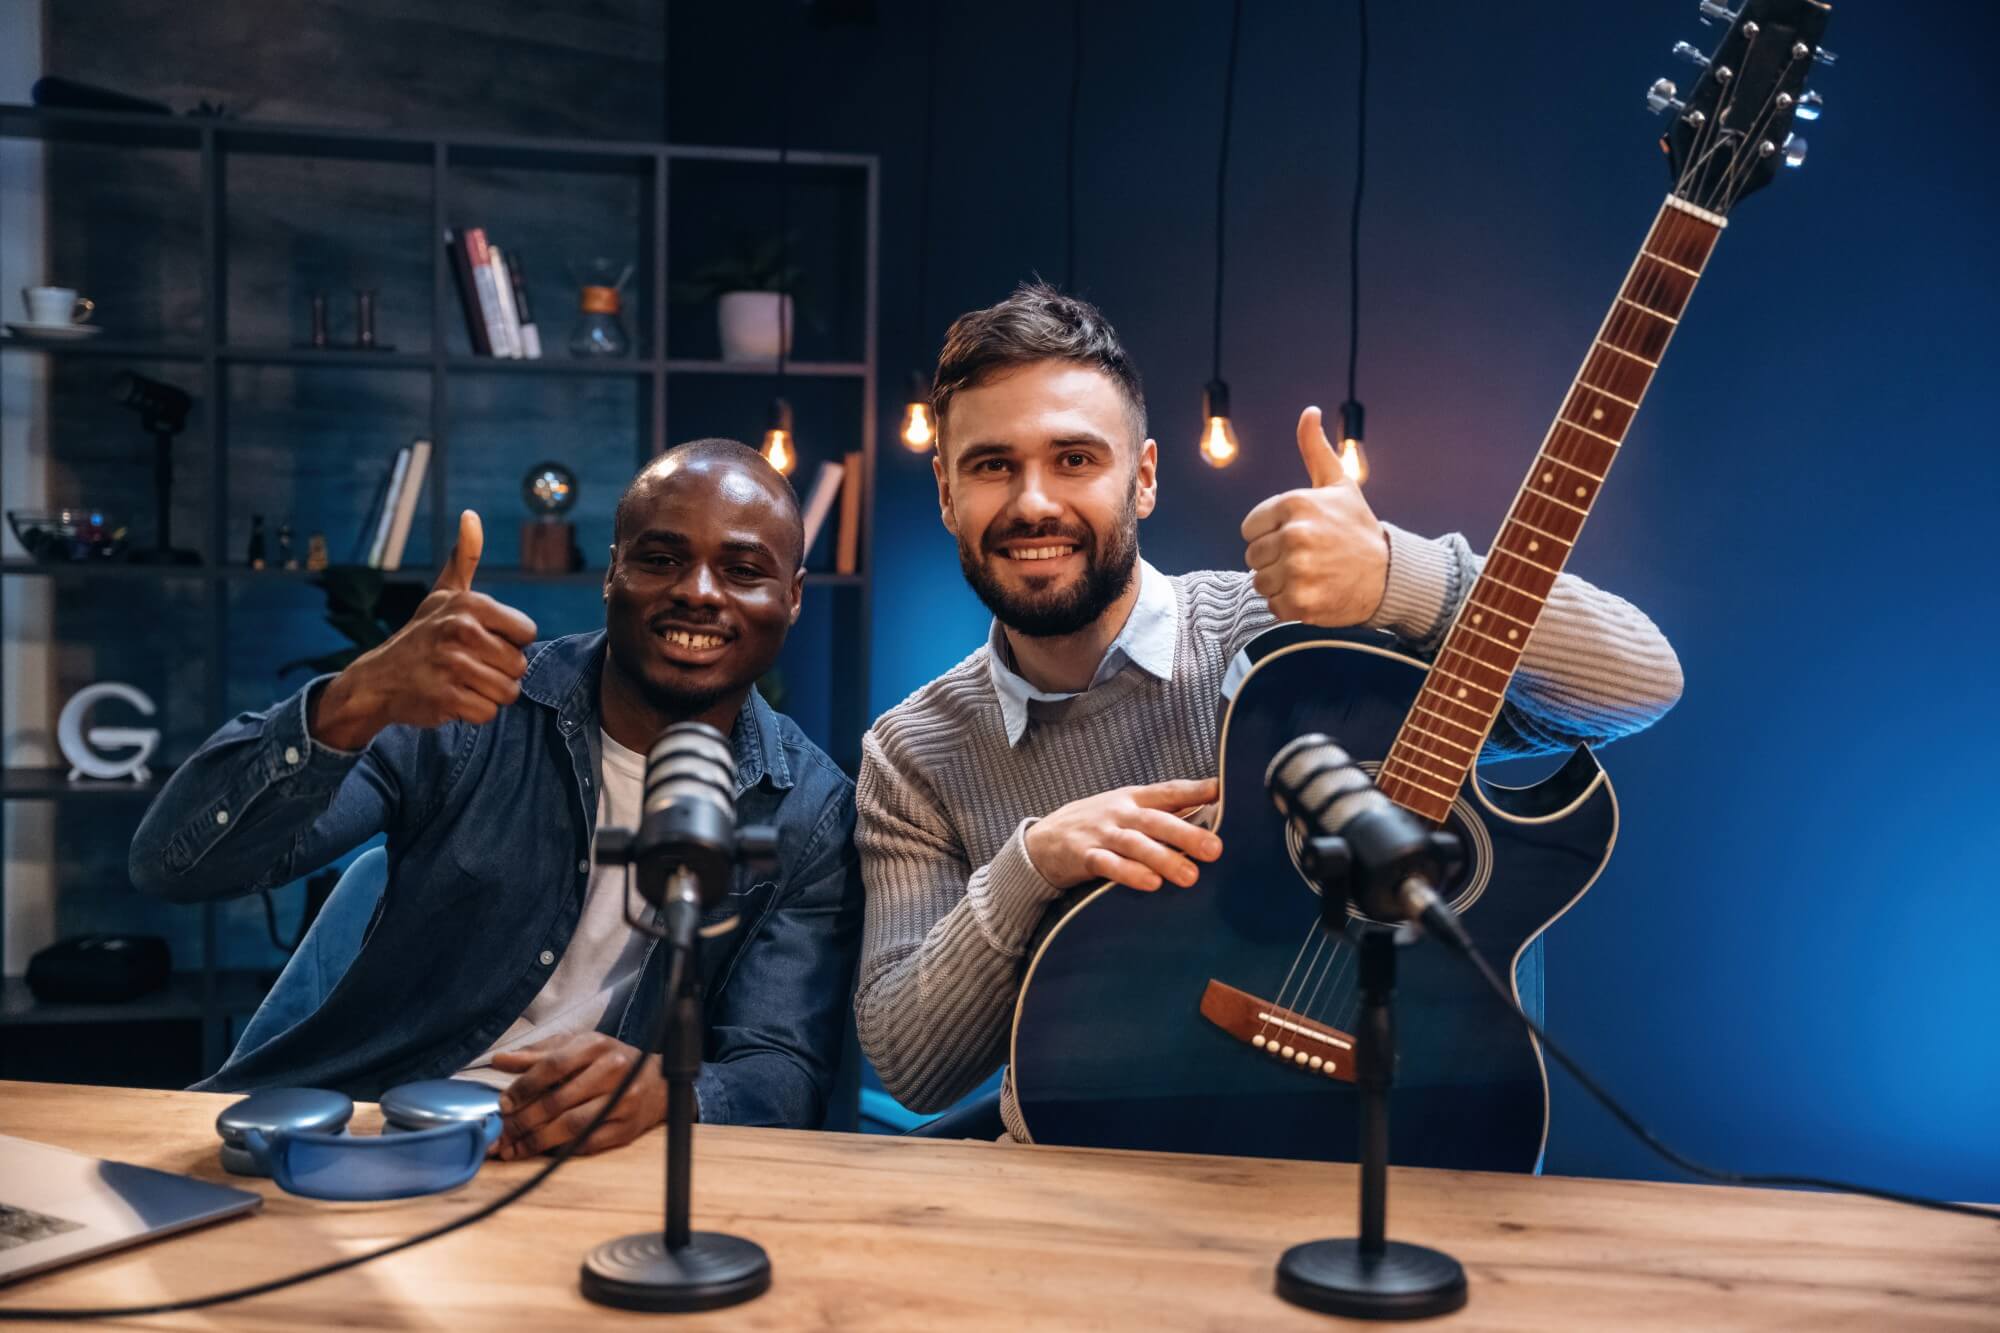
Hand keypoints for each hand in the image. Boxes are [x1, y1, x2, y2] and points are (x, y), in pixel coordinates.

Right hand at [309, 510, 538, 748]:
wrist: (378, 679)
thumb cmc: (421, 634)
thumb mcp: (443, 593)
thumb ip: (464, 557)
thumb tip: (471, 515)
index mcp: (470, 605)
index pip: (527, 632)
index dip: (509, 641)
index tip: (482, 640)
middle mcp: (461, 631)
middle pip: (520, 665)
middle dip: (499, 671)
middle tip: (468, 665)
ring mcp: (452, 666)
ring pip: (508, 692)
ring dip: (488, 693)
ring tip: (461, 681)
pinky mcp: (446, 699)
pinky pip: (487, 713)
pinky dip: (473, 712)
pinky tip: (452, 698)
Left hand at [489, 1033, 667, 1159]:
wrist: (656, 1083)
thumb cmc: (607, 1061)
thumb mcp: (576, 1048)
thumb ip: (537, 1054)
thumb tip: (498, 1060)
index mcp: (596, 1046)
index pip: (553, 1066)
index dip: (524, 1087)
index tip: (503, 1105)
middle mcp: (613, 1071)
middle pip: (559, 1100)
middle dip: (524, 1121)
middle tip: (501, 1134)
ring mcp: (622, 1101)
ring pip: (572, 1126)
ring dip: (537, 1141)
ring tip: (514, 1149)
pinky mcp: (626, 1129)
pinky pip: (587, 1144)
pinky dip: (560, 1150)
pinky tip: (541, 1152)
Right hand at [1023, 778, 1221, 891]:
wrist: (1044, 839)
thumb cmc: (1098, 824)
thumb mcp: (1127, 810)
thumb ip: (1163, 813)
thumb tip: (1211, 814)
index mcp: (1134, 798)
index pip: (1169, 791)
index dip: (1195, 790)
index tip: (1222, 791)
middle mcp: (1120, 813)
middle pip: (1156, 821)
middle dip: (1186, 834)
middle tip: (1215, 849)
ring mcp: (1102, 834)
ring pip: (1135, 845)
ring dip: (1163, 858)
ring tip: (1190, 876)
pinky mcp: (1085, 856)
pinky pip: (1109, 865)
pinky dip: (1129, 874)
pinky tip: (1151, 884)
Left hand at [1240, 406, 1389, 625]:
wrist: (1389, 574)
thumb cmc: (1357, 527)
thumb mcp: (1338, 484)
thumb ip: (1315, 449)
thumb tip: (1309, 412)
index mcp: (1295, 503)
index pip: (1249, 528)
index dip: (1269, 534)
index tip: (1297, 536)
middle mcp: (1295, 535)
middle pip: (1252, 557)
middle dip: (1274, 559)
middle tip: (1306, 557)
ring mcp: (1298, 570)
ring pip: (1260, 582)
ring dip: (1280, 583)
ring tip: (1310, 574)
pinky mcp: (1301, 602)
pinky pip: (1273, 605)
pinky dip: (1289, 604)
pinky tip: (1313, 592)